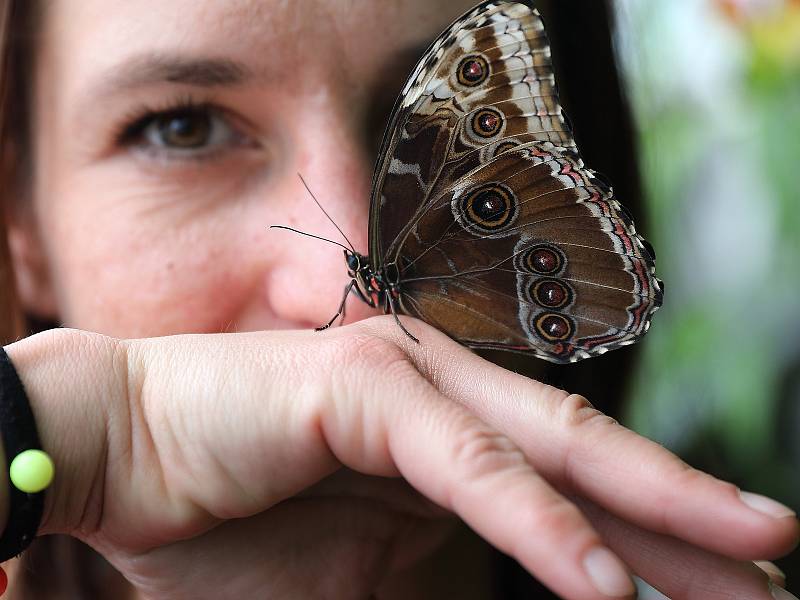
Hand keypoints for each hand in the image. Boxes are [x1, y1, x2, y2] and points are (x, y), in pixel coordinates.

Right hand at [6, 319, 797, 598]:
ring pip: (549, 446)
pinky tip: (602, 581)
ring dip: (650, 508)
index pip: (573, 492)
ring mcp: (409, 380)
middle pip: (590, 462)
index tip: (732, 593)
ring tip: (753, 557)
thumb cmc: (231, 529)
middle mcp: (446, 396)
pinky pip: (465, 461)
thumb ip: (438, 589)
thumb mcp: (365, 585)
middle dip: (690, 521)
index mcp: (450, 442)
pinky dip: (533, 520)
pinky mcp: (364, 385)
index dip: (660, 540)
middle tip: (779, 568)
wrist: (125, 455)